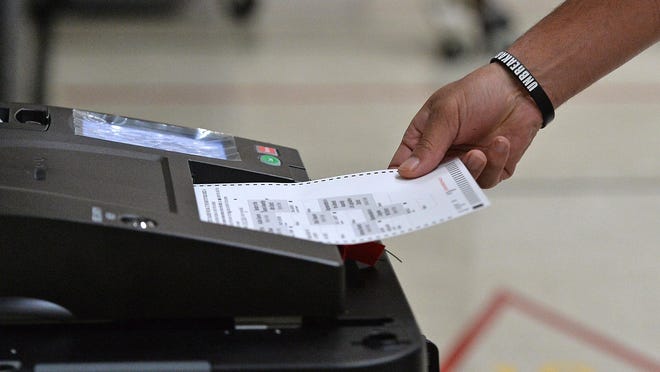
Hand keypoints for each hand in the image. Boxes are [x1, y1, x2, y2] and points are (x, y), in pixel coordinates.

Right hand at [389, 63, 543, 187]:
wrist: (519, 88)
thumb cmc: (478, 92)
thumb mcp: (446, 112)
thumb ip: (428, 144)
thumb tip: (407, 171)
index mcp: (422, 140)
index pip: (403, 166)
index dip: (402, 180)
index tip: (404, 192)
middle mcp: (442, 156)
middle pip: (431, 184)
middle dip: (439, 185)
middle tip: (444, 182)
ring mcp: (466, 164)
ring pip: (461, 186)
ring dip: (471, 170)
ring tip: (478, 153)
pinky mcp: (491, 169)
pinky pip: (487, 179)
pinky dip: (494, 162)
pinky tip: (500, 142)